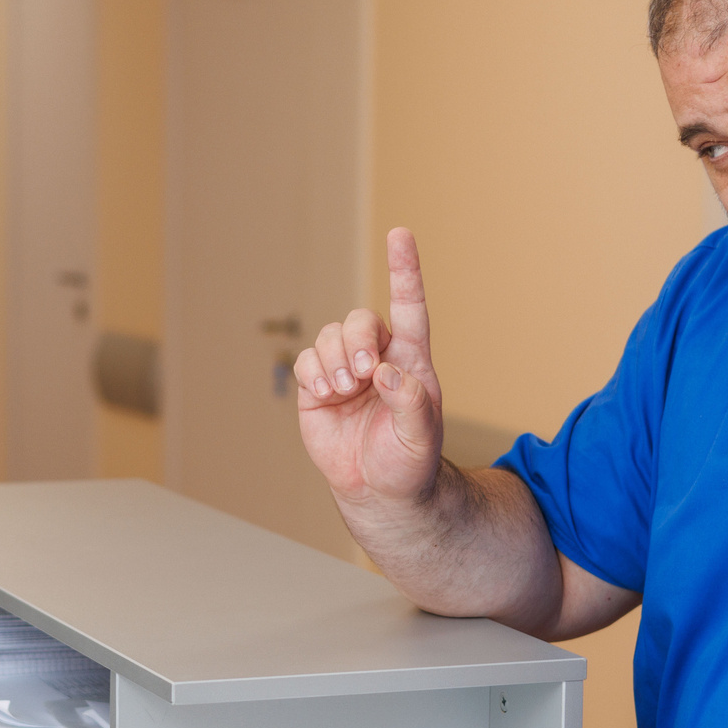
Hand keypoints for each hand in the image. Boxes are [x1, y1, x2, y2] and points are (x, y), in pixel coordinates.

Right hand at [294, 228, 445, 509]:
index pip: (409, 308)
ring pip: (329, 336)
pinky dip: (313, 372)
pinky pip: (307, 361)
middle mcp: (378, 358)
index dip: (404, 271)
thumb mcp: (421, 437)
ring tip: (342, 392)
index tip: (400, 235)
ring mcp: (345, 371)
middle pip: (360, 320)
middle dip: (356, 341)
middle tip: (361, 376)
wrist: (378, 492)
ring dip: (333, 359)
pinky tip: (326, 395)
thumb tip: (387, 371)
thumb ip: (410, 403)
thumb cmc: (409, 462)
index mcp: (411, 362)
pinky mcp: (317, 387)